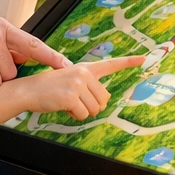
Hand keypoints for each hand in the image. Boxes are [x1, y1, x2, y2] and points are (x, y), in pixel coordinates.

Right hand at [12, 56, 144, 120]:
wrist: (29, 90)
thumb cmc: (50, 88)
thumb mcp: (71, 81)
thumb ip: (89, 86)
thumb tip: (105, 100)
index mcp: (86, 68)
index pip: (111, 64)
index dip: (129, 62)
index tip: (144, 58)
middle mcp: (84, 73)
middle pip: (104, 99)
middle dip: (92, 105)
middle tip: (75, 100)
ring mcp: (78, 84)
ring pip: (94, 109)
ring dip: (82, 111)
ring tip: (67, 102)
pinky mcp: (71, 96)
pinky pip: (83, 115)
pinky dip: (74, 115)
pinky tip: (62, 106)